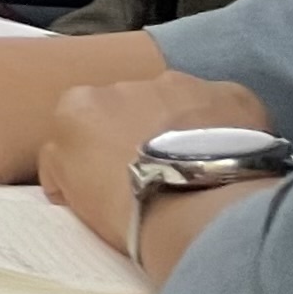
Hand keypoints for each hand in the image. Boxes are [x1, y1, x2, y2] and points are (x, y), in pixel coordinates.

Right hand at [38, 72, 271, 269]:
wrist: (194, 209)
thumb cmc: (121, 204)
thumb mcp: (66, 188)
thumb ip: (60, 161)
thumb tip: (67, 159)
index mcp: (79, 103)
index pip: (83, 118)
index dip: (99, 144)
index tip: (112, 171)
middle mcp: (127, 83)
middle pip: (131, 104)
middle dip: (140, 127)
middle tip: (156, 168)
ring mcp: (181, 85)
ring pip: (178, 101)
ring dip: (182, 123)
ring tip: (198, 164)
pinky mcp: (231, 94)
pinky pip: (226, 105)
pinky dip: (227, 124)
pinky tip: (233, 155)